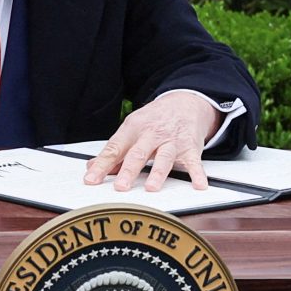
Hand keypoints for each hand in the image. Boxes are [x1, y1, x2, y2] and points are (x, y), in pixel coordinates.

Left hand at [83, 92, 219, 191]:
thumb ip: (115, 150)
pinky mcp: (190, 148)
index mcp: (133, 129)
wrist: (184, 103)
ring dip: (158, 173)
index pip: (114, 148)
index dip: (102, 164)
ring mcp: (172, 141)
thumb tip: (92, 166)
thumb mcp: (132, 129)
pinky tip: (199, 185)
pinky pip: (194, 162)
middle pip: (138, 153)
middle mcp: (152, 134)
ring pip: (164, 157)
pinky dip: (197, 174)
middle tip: (121, 186)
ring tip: (151, 188)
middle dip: (129, 170)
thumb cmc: (154, 120)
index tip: (91, 179)